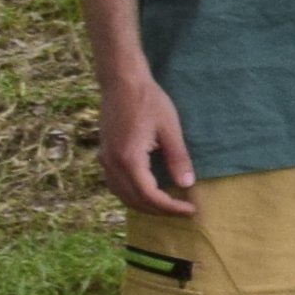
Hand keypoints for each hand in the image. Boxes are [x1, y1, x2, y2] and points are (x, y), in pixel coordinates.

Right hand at [97, 72, 200, 216]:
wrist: (122, 82)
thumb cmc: (148, 101)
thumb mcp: (170, 128)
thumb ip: (178, 158)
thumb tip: (187, 184)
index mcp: (129, 159)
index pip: (149, 195)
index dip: (170, 207)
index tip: (190, 210)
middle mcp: (112, 164)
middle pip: (134, 200)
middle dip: (159, 210)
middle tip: (183, 211)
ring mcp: (105, 160)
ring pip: (122, 195)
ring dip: (144, 205)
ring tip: (169, 206)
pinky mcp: (104, 155)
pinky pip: (116, 185)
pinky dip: (132, 195)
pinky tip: (149, 193)